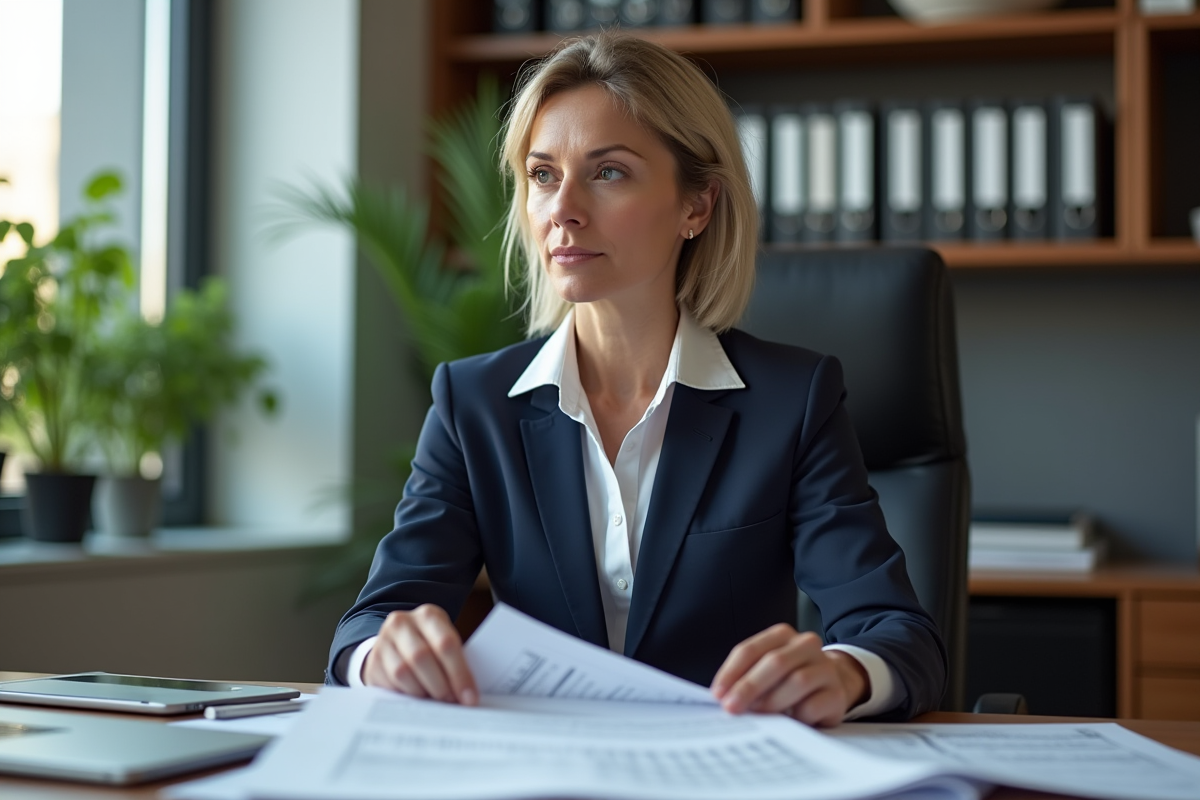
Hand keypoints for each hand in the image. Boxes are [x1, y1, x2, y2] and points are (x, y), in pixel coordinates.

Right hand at [362, 604, 478, 705]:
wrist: (394, 643)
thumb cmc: (428, 645)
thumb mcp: (442, 642)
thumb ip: (455, 660)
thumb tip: (468, 694)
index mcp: (428, 615)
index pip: (446, 643)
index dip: (460, 673)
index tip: (470, 698)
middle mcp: (403, 623)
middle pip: (422, 657)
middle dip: (441, 685)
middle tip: (452, 702)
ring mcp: (384, 640)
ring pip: (403, 671)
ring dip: (422, 692)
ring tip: (436, 703)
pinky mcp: (373, 660)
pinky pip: (389, 683)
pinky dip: (406, 695)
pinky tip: (417, 700)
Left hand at [710, 623, 867, 726]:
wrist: (832, 684)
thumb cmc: (789, 678)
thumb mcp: (767, 670)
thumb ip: (746, 677)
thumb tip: (723, 697)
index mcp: (782, 635)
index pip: (751, 649)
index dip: (731, 672)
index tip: (718, 694)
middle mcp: (806, 645)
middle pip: (775, 662)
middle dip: (749, 686)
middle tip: (732, 707)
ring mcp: (825, 668)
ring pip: (797, 681)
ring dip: (772, 701)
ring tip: (758, 716)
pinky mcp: (837, 694)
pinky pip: (813, 705)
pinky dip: (796, 716)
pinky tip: (787, 722)